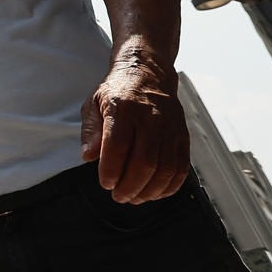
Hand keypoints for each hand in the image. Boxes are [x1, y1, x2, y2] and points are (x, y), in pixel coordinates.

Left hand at [81, 61, 189, 202]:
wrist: (148, 73)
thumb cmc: (116, 92)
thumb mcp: (93, 103)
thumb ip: (90, 131)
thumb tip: (89, 156)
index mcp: (123, 108)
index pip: (118, 145)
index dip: (112, 169)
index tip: (105, 183)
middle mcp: (149, 117)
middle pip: (144, 161)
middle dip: (130, 186)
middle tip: (118, 196)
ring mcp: (169, 127)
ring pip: (165, 168)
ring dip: (149, 190)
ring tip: (134, 198)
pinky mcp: (182, 136)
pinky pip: (181, 167)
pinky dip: (169, 186)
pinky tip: (155, 193)